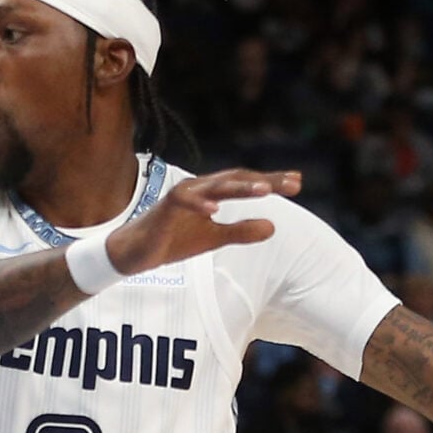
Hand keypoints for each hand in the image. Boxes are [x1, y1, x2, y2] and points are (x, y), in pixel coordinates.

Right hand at [106, 169, 301, 275]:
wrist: (134, 253)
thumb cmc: (172, 240)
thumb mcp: (213, 239)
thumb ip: (241, 231)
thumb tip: (273, 227)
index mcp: (212, 193)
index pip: (246, 183)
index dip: (271, 182)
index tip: (297, 183)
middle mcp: (200, 189)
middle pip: (236, 179)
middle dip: (264, 180)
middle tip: (291, 184)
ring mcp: (182, 197)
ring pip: (214, 187)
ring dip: (238, 187)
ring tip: (263, 190)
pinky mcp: (165, 209)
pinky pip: (183, 202)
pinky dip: (198, 204)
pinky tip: (214, 210)